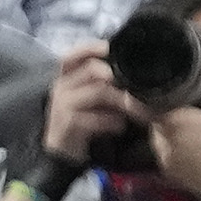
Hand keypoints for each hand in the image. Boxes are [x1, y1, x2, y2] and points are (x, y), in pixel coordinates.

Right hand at [41, 40, 138, 164]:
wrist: (61, 153)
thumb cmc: (80, 122)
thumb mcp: (88, 100)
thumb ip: (101, 85)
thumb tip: (131, 74)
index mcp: (65, 78)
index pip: (73, 54)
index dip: (92, 48)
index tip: (113, 49)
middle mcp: (61, 86)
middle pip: (93, 70)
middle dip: (120, 79)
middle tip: (139, 90)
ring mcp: (63, 105)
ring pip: (99, 93)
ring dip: (123, 102)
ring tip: (139, 112)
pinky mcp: (69, 124)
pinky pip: (97, 118)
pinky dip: (113, 122)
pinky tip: (120, 127)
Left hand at [145, 56, 200, 200]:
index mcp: (178, 118)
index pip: (147, 105)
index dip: (139, 100)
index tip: (134, 93)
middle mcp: (166, 136)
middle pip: (151, 120)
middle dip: (158, 117)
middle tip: (178, 119)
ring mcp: (164, 154)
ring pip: (155, 137)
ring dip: (163, 134)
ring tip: (188, 137)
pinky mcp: (165, 169)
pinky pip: (160, 153)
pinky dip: (168, 151)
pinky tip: (187, 153)